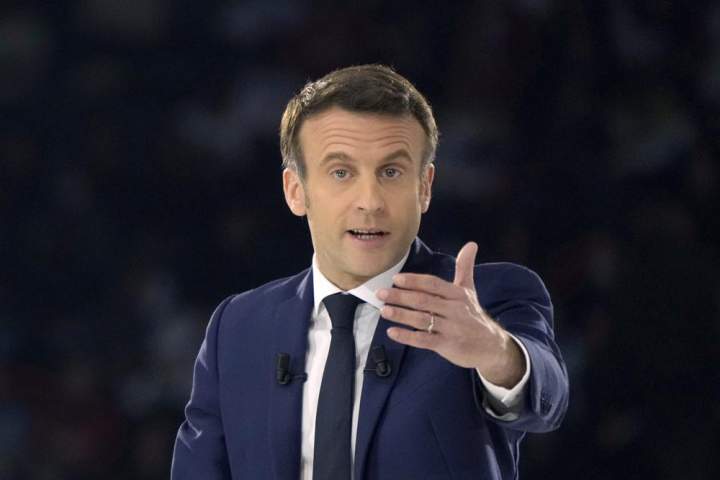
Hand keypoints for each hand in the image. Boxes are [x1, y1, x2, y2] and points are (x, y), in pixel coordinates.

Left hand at [378, 242, 524, 387]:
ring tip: (383, 311)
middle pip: (423, 300)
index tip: (396, 279)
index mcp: (457, 294)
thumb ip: (465, 268)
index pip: (433, 284)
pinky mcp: (447, 345)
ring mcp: (450, 328)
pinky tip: (392, 332)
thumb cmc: (473, 315)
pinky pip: (424, 340)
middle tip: (380, 293)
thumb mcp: (470, 290)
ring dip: (401, 315)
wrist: (491, 346)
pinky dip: (407, 336)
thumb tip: (471, 244)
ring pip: (421, 319)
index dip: (414, 281)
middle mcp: (454, 310)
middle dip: (400, 296)